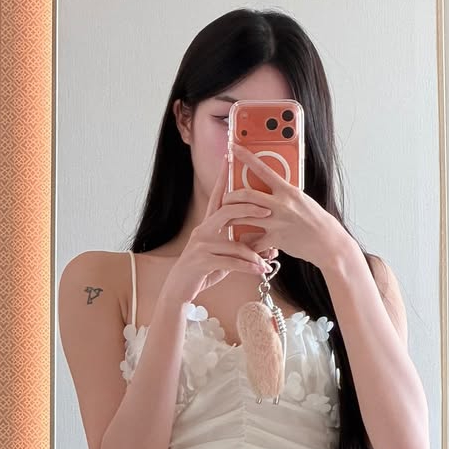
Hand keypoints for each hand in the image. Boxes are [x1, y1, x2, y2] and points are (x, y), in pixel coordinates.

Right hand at [161, 154, 279, 305]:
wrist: (179, 290)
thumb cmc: (203, 271)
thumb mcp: (224, 257)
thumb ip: (242, 249)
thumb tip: (269, 248)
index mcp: (207, 225)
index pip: (218, 197)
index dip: (223, 177)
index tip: (230, 157)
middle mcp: (202, 231)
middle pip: (227, 211)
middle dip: (249, 209)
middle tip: (268, 212)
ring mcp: (201, 246)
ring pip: (233, 243)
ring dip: (253, 253)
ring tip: (267, 260)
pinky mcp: (202, 262)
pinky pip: (230, 262)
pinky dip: (247, 267)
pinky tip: (260, 271)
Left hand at [225, 142, 348, 271]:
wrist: (327, 241)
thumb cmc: (314, 219)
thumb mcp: (300, 199)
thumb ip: (283, 193)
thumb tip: (271, 186)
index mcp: (287, 189)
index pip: (262, 169)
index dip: (246, 157)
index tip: (233, 148)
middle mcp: (281, 203)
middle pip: (246, 195)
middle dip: (230, 197)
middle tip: (224, 199)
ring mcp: (277, 221)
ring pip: (244, 216)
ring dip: (231, 218)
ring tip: (224, 219)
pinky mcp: (276, 239)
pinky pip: (254, 241)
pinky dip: (246, 243)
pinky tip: (241, 244)